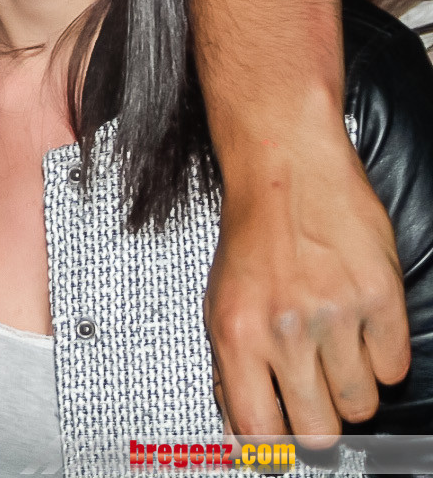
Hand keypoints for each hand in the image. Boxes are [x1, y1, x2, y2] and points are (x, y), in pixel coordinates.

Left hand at [206, 119, 407, 443]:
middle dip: (321, 417)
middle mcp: (285, 330)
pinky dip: (382, 356)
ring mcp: (337, 315)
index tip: (286, 437)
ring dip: (353, 385)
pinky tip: (360, 326)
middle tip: (317, 389)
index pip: (261, 431)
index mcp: (237, 334)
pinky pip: (395, 368)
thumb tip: (245, 431)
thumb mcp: (220, 303)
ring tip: (336, 348)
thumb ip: (230, 370)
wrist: (285, 171)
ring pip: (363, 404)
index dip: (277, 444)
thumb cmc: (252, 237)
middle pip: (321, 430)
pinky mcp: (381, 299)